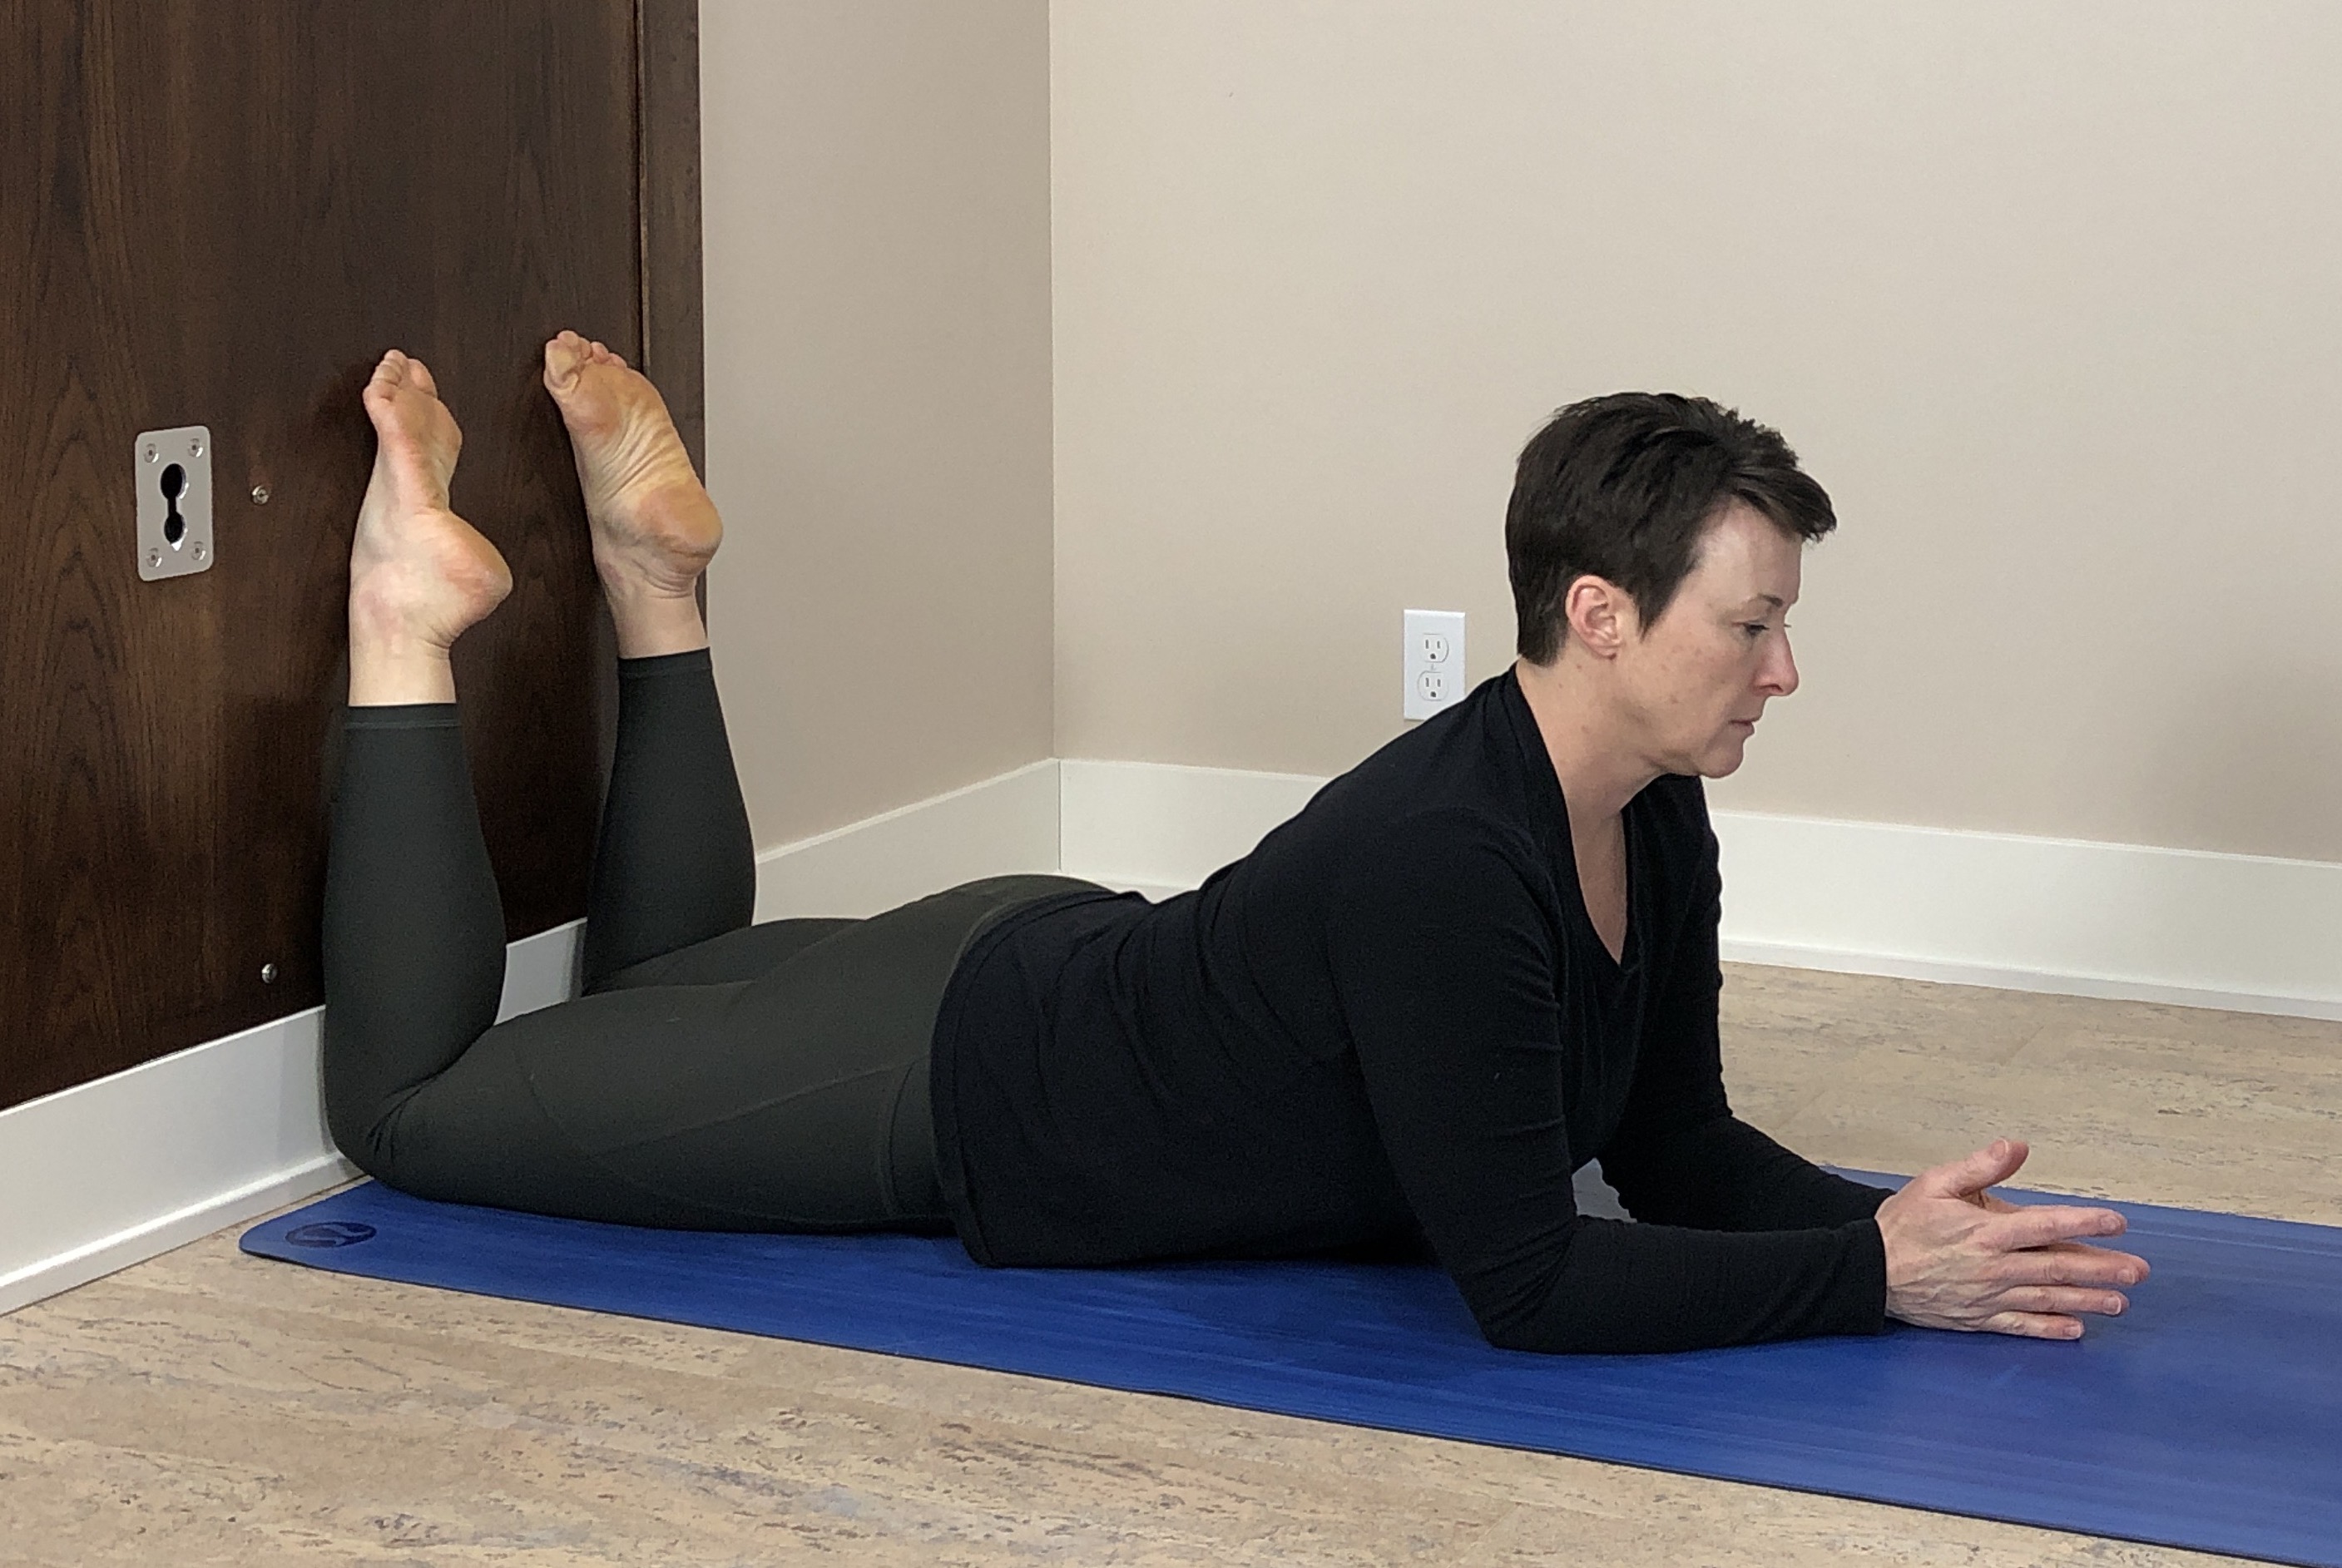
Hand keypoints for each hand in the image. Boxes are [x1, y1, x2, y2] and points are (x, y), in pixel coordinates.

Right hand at [1874, 1138, 2148, 1339]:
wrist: (1869, 1271)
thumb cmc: (1903, 1225)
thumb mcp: (1935, 1183)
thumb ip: (1979, 1167)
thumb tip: (2017, 1148)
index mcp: (1985, 1231)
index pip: (2046, 1226)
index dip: (2084, 1224)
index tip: (2116, 1223)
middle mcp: (1994, 1267)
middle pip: (2057, 1268)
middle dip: (2101, 1269)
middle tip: (2138, 1271)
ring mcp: (1989, 1296)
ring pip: (2047, 1299)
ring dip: (2087, 1300)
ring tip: (2120, 1302)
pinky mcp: (1979, 1317)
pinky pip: (2021, 1326)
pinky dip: (2050, 1329)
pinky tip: (2076, 1330)